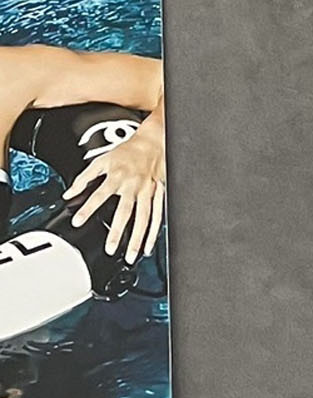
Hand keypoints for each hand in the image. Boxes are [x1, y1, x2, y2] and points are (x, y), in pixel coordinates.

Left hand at [65, 120, 165, 262]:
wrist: (153, 141)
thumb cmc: (127, 152)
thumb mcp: (102, 160)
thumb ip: (84, 178)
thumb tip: (69, 193)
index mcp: (118, 176)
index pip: (100, 195)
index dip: (88, 208)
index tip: (78, 222)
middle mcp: (133, 185)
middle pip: (126, 211)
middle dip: (118, 231)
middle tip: (110, 248)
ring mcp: (148, 191)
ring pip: (144, 217)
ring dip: (138, 237)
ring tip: (130, 255)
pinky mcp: (159, 193)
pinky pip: (158, 215)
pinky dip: (154, 232)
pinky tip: (148, 246)